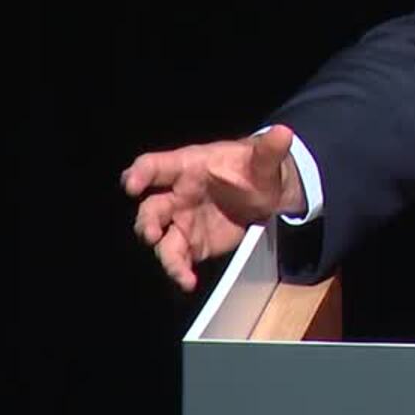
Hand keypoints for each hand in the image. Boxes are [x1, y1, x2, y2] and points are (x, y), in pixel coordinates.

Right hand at [122, 124, 305, 291]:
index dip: (138, 174)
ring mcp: (180, 221)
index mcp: (187, 167)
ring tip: (179, 269)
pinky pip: (179, 258)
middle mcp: (176, 195)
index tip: (131, 185)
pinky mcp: (191, 243)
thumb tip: (284, 133)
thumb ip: (270, 149)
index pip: (153, 166)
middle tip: (152, 233)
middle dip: (147, 221)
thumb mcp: (265, 158)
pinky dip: (180, 271)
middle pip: (150, 208)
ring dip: (165, 254)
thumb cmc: (252, 168)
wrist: (265, 193)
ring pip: (161, 239)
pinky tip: (189, 281)